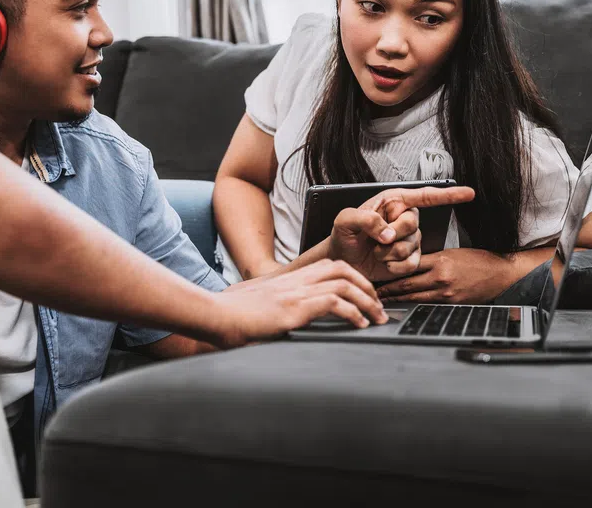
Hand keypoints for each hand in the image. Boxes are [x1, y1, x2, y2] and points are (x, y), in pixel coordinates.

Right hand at [212, 259, 387, 347]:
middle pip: (341, 269)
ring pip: (344, 284)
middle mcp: (294, 281)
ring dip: (367, 300)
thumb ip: (273, 308)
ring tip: (377, 317)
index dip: (351, 278)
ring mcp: (294, 293)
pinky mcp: (293, 309)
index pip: (327, 267)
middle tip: (378, 306)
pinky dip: (353, 313)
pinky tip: (360, 325)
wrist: (212, 314)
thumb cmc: (228, 314)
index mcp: (287, 279)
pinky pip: (334, 303)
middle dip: (366, 286)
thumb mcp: (257, 307)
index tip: (363, 295)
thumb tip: (281, 322)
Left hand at [327, 185, 474, 282]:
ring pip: (410, 247)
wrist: (343, 261)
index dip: (448, 194)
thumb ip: (364, 219)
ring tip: (375, 251)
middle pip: (413, 224)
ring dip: (388, 253)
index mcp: (392, 202)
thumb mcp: (345, 220)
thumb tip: (386, 230)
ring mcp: (408, 240)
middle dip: (392, 235)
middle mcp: (403, 219)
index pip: (424, 196)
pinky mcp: (408, 259)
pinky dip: (394, 267)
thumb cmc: (343, 236)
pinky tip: (384, 263)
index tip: (468, 193)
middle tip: (376, 239)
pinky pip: (410, 264)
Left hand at [375, 248, 520, 303]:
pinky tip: (405, 307)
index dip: (391, 270)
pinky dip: (414, 306)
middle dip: (389, 289)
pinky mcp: (452, 304)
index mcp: (440, 260)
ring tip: (384, 301)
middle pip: (407, 284)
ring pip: (415, 297)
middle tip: (375, 292)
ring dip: (398, 300)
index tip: (379, 272)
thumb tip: (411, 262)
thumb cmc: (478, 261)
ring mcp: (446, 293)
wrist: (500, 274)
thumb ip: (432, 259)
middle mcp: (441, 277)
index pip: (409, 265)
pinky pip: (428, 305)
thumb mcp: (453, 253)